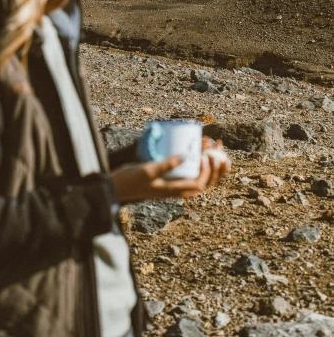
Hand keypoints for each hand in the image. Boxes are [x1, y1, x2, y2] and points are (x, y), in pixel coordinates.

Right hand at [111, 138, 227, 202]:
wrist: (118, 185)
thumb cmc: (132, 179)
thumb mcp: (149, 170)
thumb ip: (166, 165)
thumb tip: (186, 156)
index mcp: (175, 191)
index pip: (199, 184)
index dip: (207, 171)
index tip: (205, 155)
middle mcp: (178, 189)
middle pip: (205, 180)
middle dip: (216, 165)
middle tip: (219, 148)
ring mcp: (175, 183)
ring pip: (200, 174)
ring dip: (211, 162)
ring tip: (215, 145)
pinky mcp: (171, 176)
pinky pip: (191, 170)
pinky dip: (199, 160)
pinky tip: (199, 148)